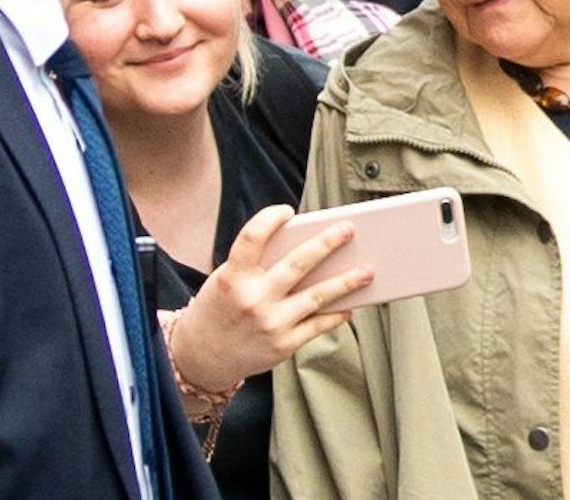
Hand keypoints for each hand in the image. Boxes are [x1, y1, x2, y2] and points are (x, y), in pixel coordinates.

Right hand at [167, 204, 372, 394]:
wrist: (201, 358)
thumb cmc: (219, 310)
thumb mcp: (226, 282)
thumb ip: (257, 266)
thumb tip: (305, 248)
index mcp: (233, 277)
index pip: (253, 237)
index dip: (270, 218)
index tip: (288, 211)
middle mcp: (253, 299)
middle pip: (297, 264)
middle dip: (326, 244)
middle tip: (349, 229)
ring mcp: (270, 324)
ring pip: (317, 296)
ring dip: (346, 282)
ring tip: (368, 270)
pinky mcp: (283, 346)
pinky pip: (318, 325)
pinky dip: (337, 314)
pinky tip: (351, 304)